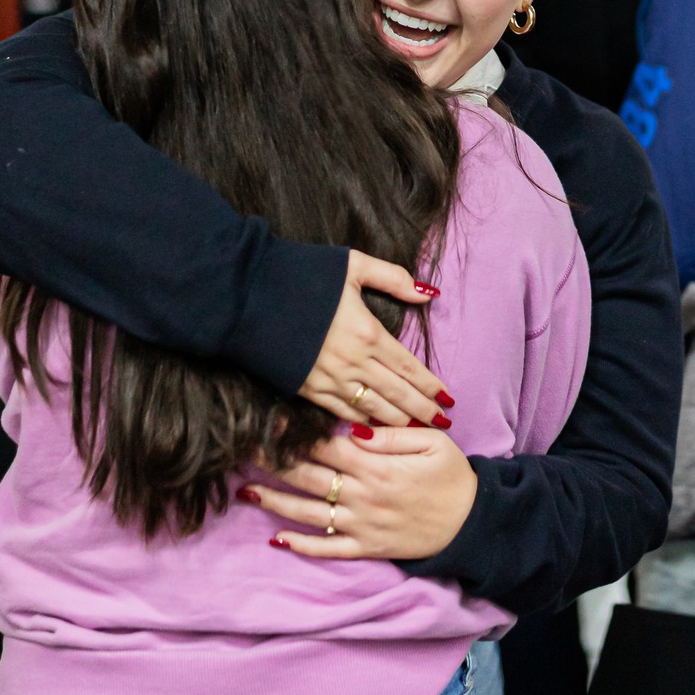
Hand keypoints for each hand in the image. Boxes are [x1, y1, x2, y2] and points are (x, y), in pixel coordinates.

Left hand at [242, 425, 477, 561]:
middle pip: (308, 477)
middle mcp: (363, 496)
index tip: (267, 420)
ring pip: (309, 514)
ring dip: (276, 501)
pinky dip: (301, 546)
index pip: (326, 446)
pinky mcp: (366, 548)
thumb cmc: (452, 477)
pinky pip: (327, 549)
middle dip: (273, 462)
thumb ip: (392, 435)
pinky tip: (277, 537)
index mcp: (376, 467)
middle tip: (242, 449)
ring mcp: (361, 525)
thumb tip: (356, 428)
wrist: (471, 523)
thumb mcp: (431, 444)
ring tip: (246, 489)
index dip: (294, 433)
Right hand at [299, 252, 452, 427]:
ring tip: (417, 429)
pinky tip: (374, 427)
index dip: (430, 386)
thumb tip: (428, 293)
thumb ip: (393, 278)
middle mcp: (353, 362)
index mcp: (368, 332)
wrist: (247, 293)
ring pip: (373, 408)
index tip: (447, 399)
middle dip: (422, 410)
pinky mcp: (307, 389)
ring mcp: (329, 379)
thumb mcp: (353, 264)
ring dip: (398, 421)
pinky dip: (363, 423)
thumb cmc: (302, 273)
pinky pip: (342, 413)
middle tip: (442, 423)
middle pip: (397, 394)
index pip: (409, 367)